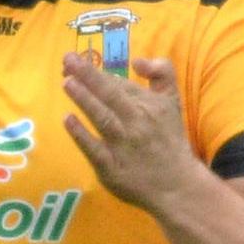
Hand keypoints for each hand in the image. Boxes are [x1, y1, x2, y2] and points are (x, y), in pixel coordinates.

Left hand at [62, 55, 202, 210]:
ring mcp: (123, 145)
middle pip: (112, 95)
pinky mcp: (112, 167)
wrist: (176, 183)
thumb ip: (163, 72)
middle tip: (68, 60)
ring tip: (67, 82)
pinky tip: (68, 119)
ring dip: (85, 99)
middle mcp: (137, 121)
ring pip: (103, 117)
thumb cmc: (168, 138)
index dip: (95, 72)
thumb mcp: (172, 101)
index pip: (119, 85)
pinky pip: (94, 149)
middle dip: (89, 75)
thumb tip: (137, 60)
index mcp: (151, 104)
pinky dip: (81, 134)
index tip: (75, 60)